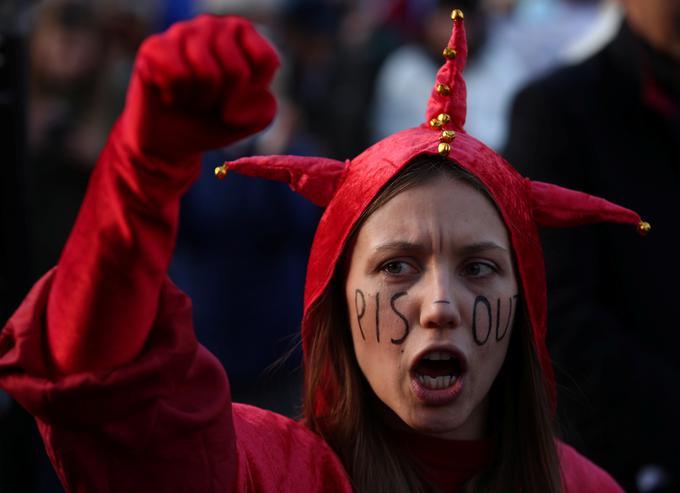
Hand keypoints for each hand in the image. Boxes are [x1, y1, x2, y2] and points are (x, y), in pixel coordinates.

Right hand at [120, 15, 278, 162]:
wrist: (169, 141)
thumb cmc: (213, 122)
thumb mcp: (249, 121)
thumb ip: (264, 109)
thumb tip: (239, 101)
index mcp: (243, 34)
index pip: (265, 60)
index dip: (255, 91)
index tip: (239, 98)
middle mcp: (214, 25)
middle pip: (237, 71)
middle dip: (225, 101)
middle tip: (210, 103)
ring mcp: (182, 32)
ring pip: (207, 74)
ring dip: (201, 101)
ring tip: (192, 99)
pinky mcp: (154, 46)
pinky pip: (177, 76)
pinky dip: (176, 97)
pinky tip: (170, 95)